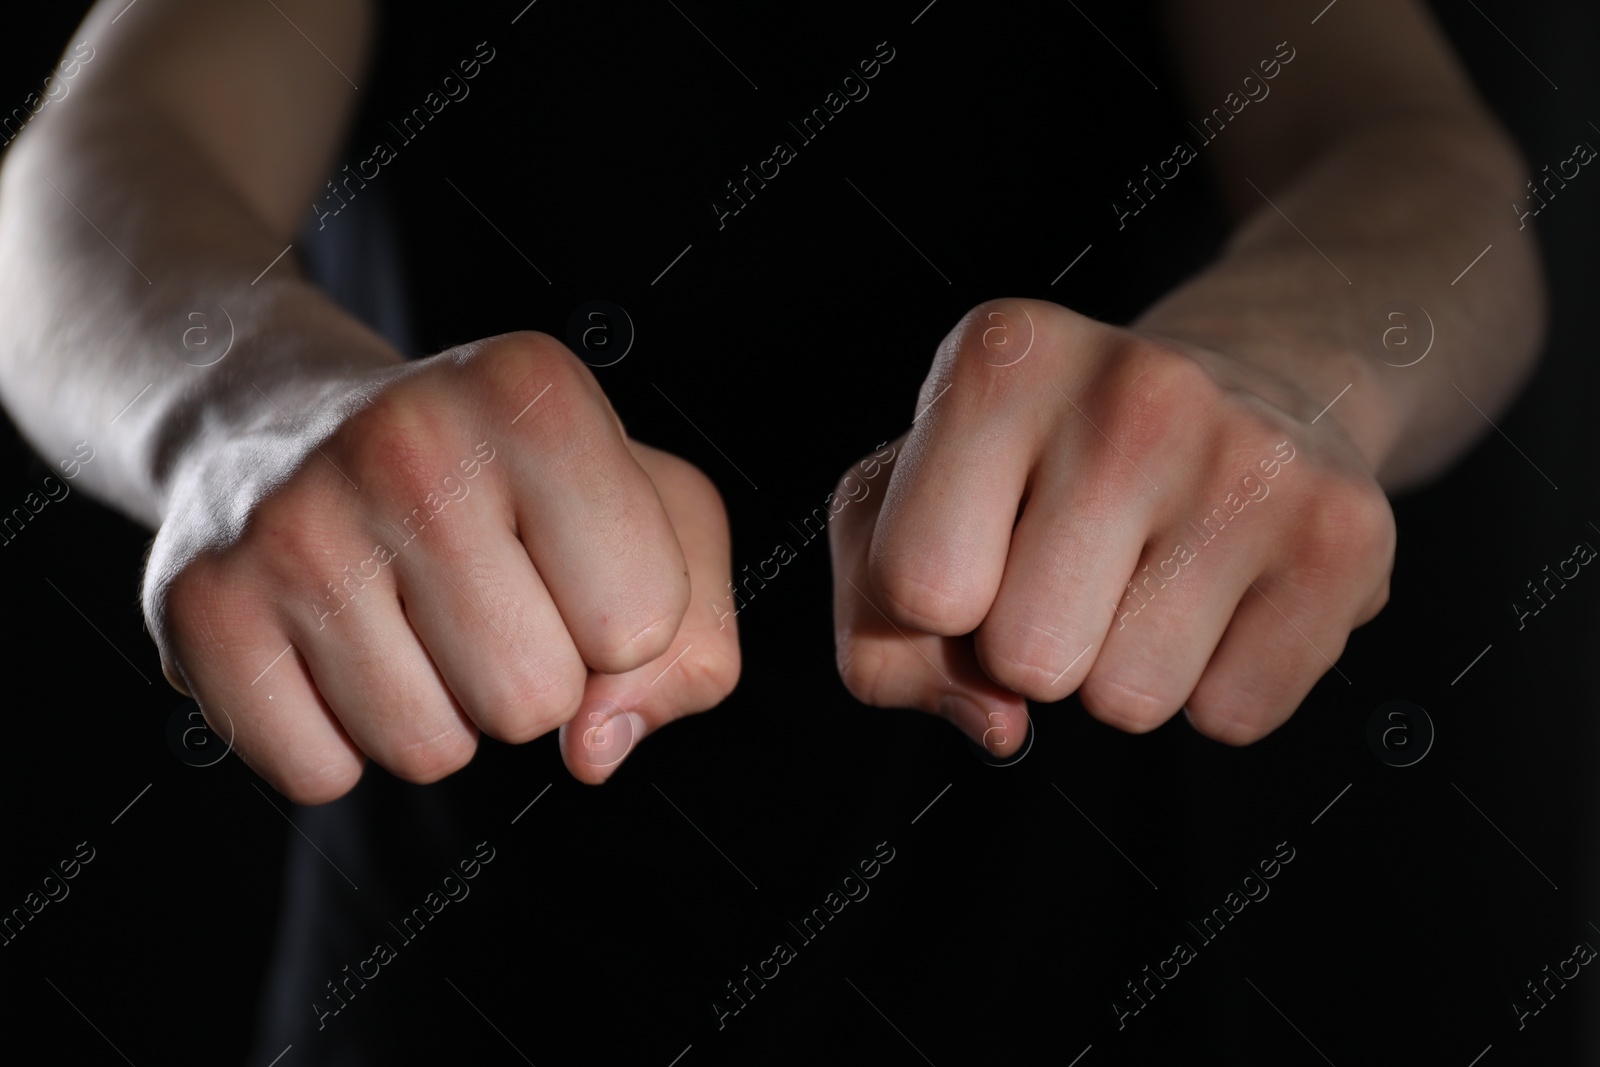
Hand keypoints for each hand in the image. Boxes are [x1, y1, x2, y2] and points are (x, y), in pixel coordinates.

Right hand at [144, 332, 739, 800]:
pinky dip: (340, 740)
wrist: (284, 420)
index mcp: (536, 397)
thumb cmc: (509, 481)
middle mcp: (408, 440)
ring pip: (429, 750)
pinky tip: (327, 642)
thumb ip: (692, 638)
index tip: (569, 557)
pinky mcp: (199, 604)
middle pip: (534, 700)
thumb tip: (595, 747)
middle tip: (476, 589)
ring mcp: (290, 522)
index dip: (622, 622)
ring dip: (438, 710)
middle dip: (530, 676)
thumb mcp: (648, 513)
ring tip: (400, 608)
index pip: (641, 624)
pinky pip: (320, 775)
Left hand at [829, 299, 1392, 752]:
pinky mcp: (1345, 533)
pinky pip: (1233, 716)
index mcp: (1000, 358)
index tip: (977, 544)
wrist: (1245, 386)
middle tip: (1076, 563)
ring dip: (1122, 669)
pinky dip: (1217, 684)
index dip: (932, 606)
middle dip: (1030, 648)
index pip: (915, 586)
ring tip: (1152, 568)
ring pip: (1128, 702)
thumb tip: (996, 721)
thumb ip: (877, 630)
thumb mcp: (908, 508)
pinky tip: (1226, 589)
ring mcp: (1253, 456)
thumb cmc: (1040, 463)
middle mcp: (1134, 387)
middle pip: (1024, 658)